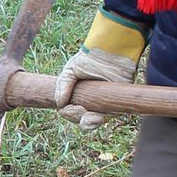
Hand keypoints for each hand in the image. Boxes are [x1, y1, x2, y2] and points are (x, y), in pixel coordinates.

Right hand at [53, 12, 147, 129]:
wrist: (111, 52)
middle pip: (80, 121)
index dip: (68, 113)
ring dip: (89, 123)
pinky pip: (107, 119)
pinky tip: (98, 117)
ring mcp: (104, 106)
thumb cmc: (91, 59)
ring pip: (92, 123)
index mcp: (79, 97)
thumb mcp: (71, 70)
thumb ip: (62, 85)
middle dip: (77, 118)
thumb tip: (59, 104)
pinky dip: (99, 121)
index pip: (69, 112)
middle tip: (80, 109)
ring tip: (89, 115)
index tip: (66, 106)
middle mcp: (91, 103)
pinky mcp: (117, 105)